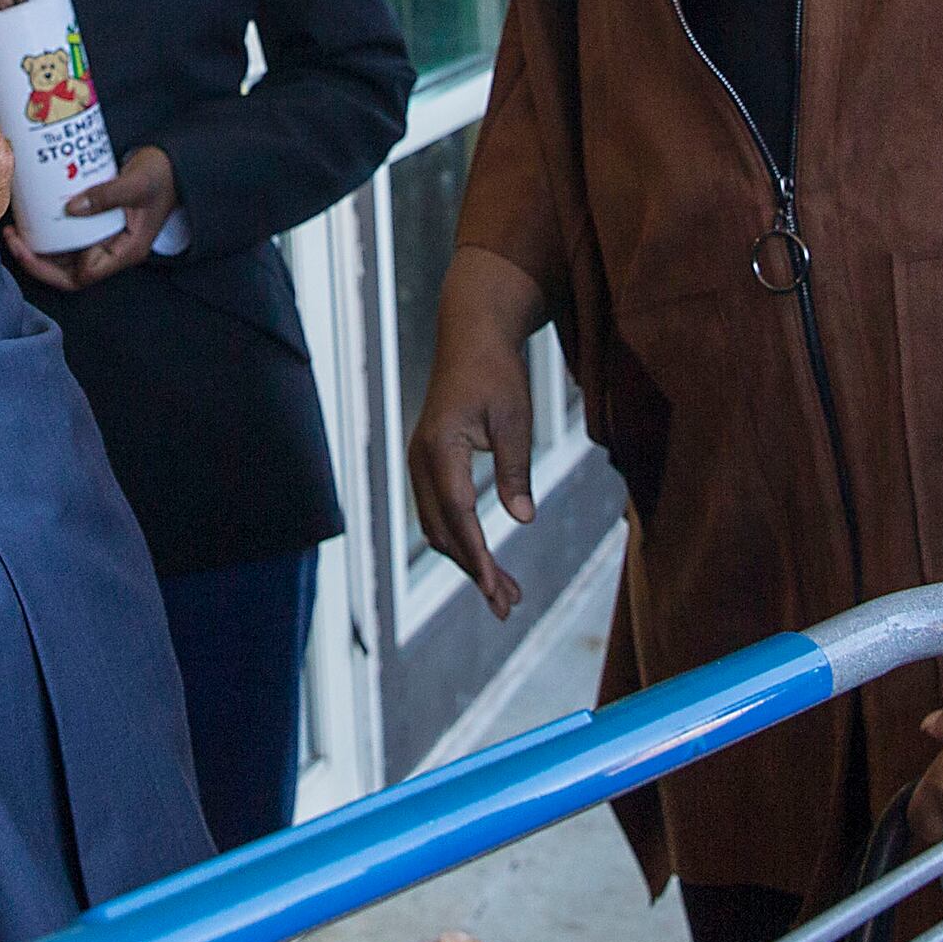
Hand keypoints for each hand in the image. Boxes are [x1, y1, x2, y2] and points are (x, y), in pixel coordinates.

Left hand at [2, 146, 177, 292]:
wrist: (175, 162)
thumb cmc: (162, 175)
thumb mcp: (137, 184)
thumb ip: (107, 196)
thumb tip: (70, 208)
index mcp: (124, 252)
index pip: (79, 276)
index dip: (47, 268)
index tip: (24, 246)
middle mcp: (111, 248)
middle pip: (66, 267)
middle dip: (35, 255)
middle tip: (10, 232)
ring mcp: (103, 235)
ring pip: (65, 248)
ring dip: (40, 239)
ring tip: (17, 221)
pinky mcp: (98, 218)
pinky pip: (70, 228)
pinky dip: (52, 222)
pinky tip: (35, 207)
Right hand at [405, 245, 545, 618]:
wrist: (471, 336)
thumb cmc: (497, 372)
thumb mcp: (515, 419)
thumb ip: (515, 471)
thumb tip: (523, 520)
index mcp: (440, 447)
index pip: (459, 515)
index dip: (478, 557)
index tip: (495, 591)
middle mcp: (420, 459)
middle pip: (443, 532)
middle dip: (474, 571)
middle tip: (508, 606)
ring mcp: (419, 462)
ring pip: (438, 527)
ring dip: (467, 561)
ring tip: (503, 592)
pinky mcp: (428, 464)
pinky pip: (439, 512)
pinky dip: (461, 540)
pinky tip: (485, 559)